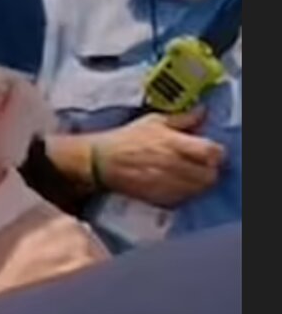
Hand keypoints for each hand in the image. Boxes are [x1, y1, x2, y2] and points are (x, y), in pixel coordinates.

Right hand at [95, 109, 226, 208]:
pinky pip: (182, 200)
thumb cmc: (124, 139)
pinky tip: (173, 186)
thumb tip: (201, 113)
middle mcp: (173, 165)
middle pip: (209, 175)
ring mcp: (165, 183)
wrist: (99, 160)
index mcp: (174, 143)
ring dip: (196, 184)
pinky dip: (182, 194)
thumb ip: (181, 119)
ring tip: (187, 177)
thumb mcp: (153, 121)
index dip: (214, 153)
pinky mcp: (157, 197)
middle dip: (207, 171)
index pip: (213, 152)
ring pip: (197, 190)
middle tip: (200, 166)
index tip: (208, 152)